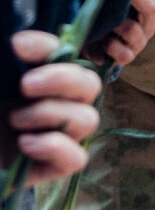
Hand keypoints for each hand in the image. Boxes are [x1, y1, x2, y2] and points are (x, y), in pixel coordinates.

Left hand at [7, 30, 101, 183]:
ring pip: (88, 119)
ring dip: (53, 114)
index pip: (63, 55)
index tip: (17, 46)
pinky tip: (25, 144)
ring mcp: (56, 137)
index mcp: (39, 80)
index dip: (48, 47)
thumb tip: (16, 41)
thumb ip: (3, 64)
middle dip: (64, 79)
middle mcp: (54, 105)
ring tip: (15, 119)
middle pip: (90, 85)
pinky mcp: (50, 168)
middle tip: (26, 85)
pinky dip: (56, 147)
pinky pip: (76, 158)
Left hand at [86, 0, 154, 64]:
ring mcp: (140, 39)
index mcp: (150, 2)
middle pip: (151, 7)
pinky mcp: (128, 55)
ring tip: (105, 20)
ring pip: (135, 30)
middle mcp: (148, 20)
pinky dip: (113, 47)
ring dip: (121, 24)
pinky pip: (124, 53)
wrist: (95, 43)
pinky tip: (103, 42)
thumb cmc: (105, 12)